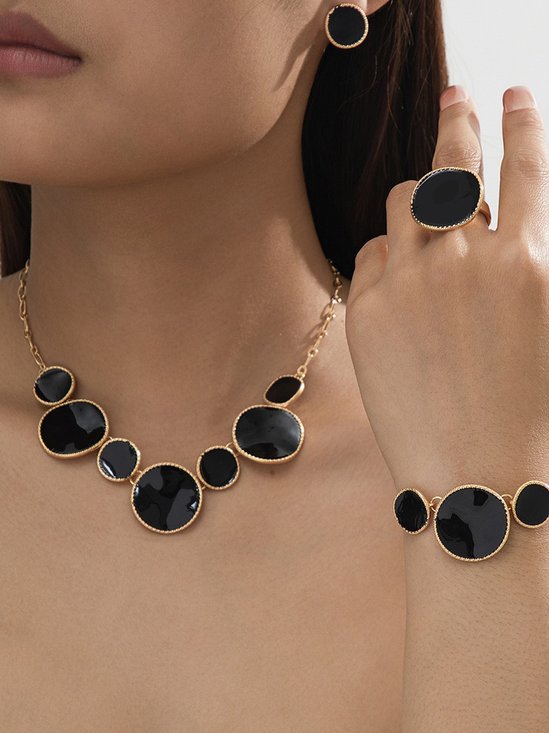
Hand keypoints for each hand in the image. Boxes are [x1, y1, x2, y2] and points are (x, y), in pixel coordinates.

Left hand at [345, 85, 548, 494]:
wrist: (473, 477)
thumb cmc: (526, 414)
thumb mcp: (541, 322)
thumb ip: (520, 262)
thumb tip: (492, 223)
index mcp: (531, 263)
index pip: (527, 168)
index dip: (520, 123)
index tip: (510, 93)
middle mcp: (470, 260)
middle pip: (456, 165)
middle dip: (459, 120)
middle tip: (458, 95)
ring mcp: (413, 281)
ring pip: (405, 201)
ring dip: (417, 200)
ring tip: (426, 212)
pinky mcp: (368, 307)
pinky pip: (374, 252)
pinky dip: (389, 255)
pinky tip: (400, 278)